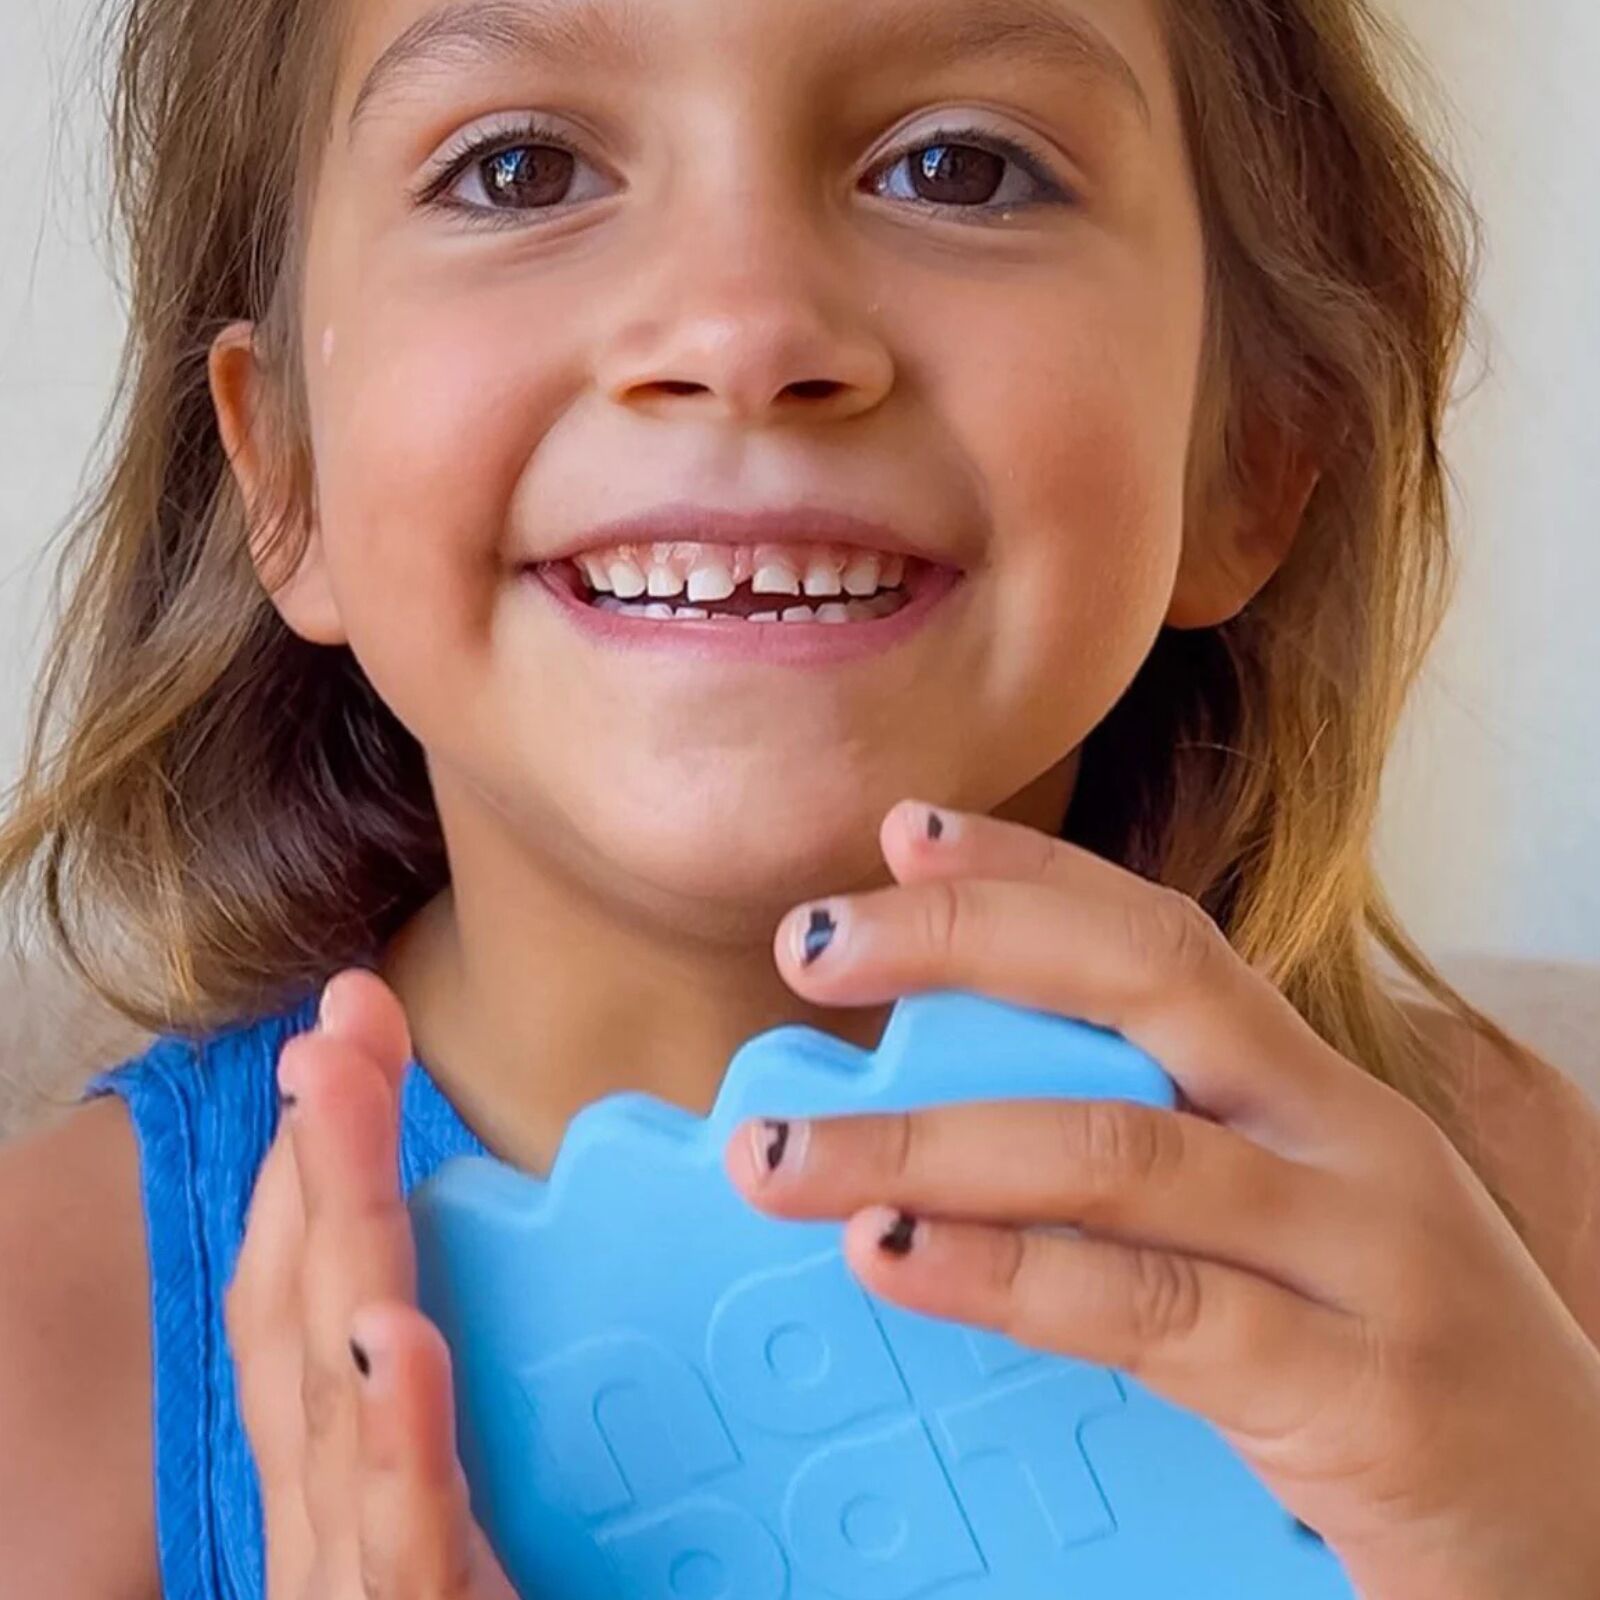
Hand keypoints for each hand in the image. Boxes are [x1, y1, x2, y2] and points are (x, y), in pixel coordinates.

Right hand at [225, 969, 517, 1599]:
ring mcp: (363, 1578)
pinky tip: (391, 1344)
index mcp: (364, 1471)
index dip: (323, 1163)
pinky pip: (401, 1539)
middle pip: (310, 1312)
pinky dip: (388, 1437)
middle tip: (342, 1018)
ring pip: (331, 1396)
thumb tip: (551, 1288)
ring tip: (332, 1103)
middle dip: (318, 1156)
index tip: (353, 1039)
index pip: (322, 1293)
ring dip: (334, 1237)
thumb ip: (503, 1411)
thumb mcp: (503, 1503)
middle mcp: (342, 1512)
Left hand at [725, 800, 1599, 1599]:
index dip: (1031, 873)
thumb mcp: (1279, 1240)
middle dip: (965, 945)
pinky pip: (1152, 1307)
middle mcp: (1346, 1142)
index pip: (1165, 935)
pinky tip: (896, 1261)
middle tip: (807, 942)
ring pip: (1120, 1148)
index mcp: (1314, 1096)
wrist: (1587, 1554)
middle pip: (1146, 985)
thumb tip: (946, 1144)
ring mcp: (1365, 1258)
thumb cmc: (1392, 1375)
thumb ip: (1147, 1177)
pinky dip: (1010, 1276)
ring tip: (781, 1156)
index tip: (904, 834)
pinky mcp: (1363, 1394)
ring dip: (929, 1142)